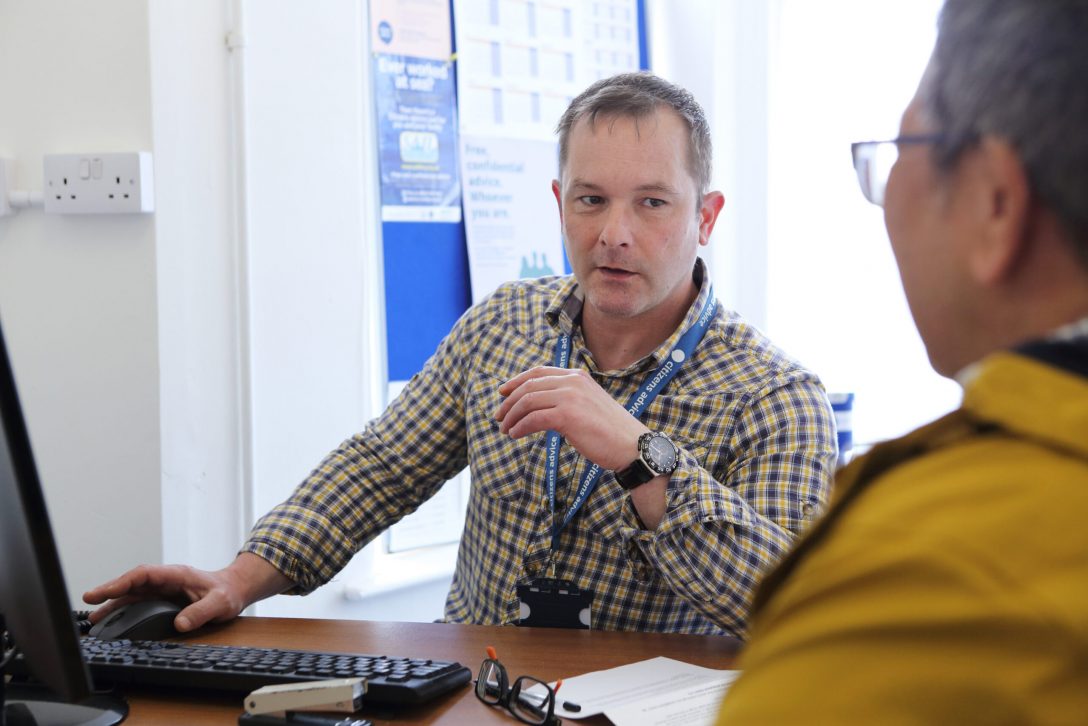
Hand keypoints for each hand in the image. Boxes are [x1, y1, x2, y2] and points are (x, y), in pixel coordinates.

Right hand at [82, 553, 291, 632]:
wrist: (234, 591)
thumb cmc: (228, 593)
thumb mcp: (219, 603)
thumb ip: (201, 612)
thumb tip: (180, 623)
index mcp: (176, 575)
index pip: (143, 575)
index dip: (122, 581)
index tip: (104, 590)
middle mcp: (165, 581)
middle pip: (132, 583)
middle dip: (109, 591)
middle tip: (87, 600)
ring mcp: (162, 590)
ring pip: (132, 594)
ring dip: (113, 603)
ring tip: (93, 618)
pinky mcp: (162, 600)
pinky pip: (138, 602)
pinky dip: (123, 610)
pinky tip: (111, 620)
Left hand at [496, 366, 646, 470]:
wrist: (632, 446)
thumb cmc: (610, 432)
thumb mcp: (588, 406)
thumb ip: (567, 400)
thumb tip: (540, 408)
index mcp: (577, 376)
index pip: (539, 372)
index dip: (516, 381)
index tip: (502, 393)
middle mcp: (573, 381)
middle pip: (529, 386)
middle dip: (509, 402)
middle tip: (498, 416)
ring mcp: (571, 397)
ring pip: (528, 401)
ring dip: (511, 416)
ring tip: (505, 429)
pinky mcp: (568, 415)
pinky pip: (533, 418)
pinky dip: (520, 427)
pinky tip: (515, 435)